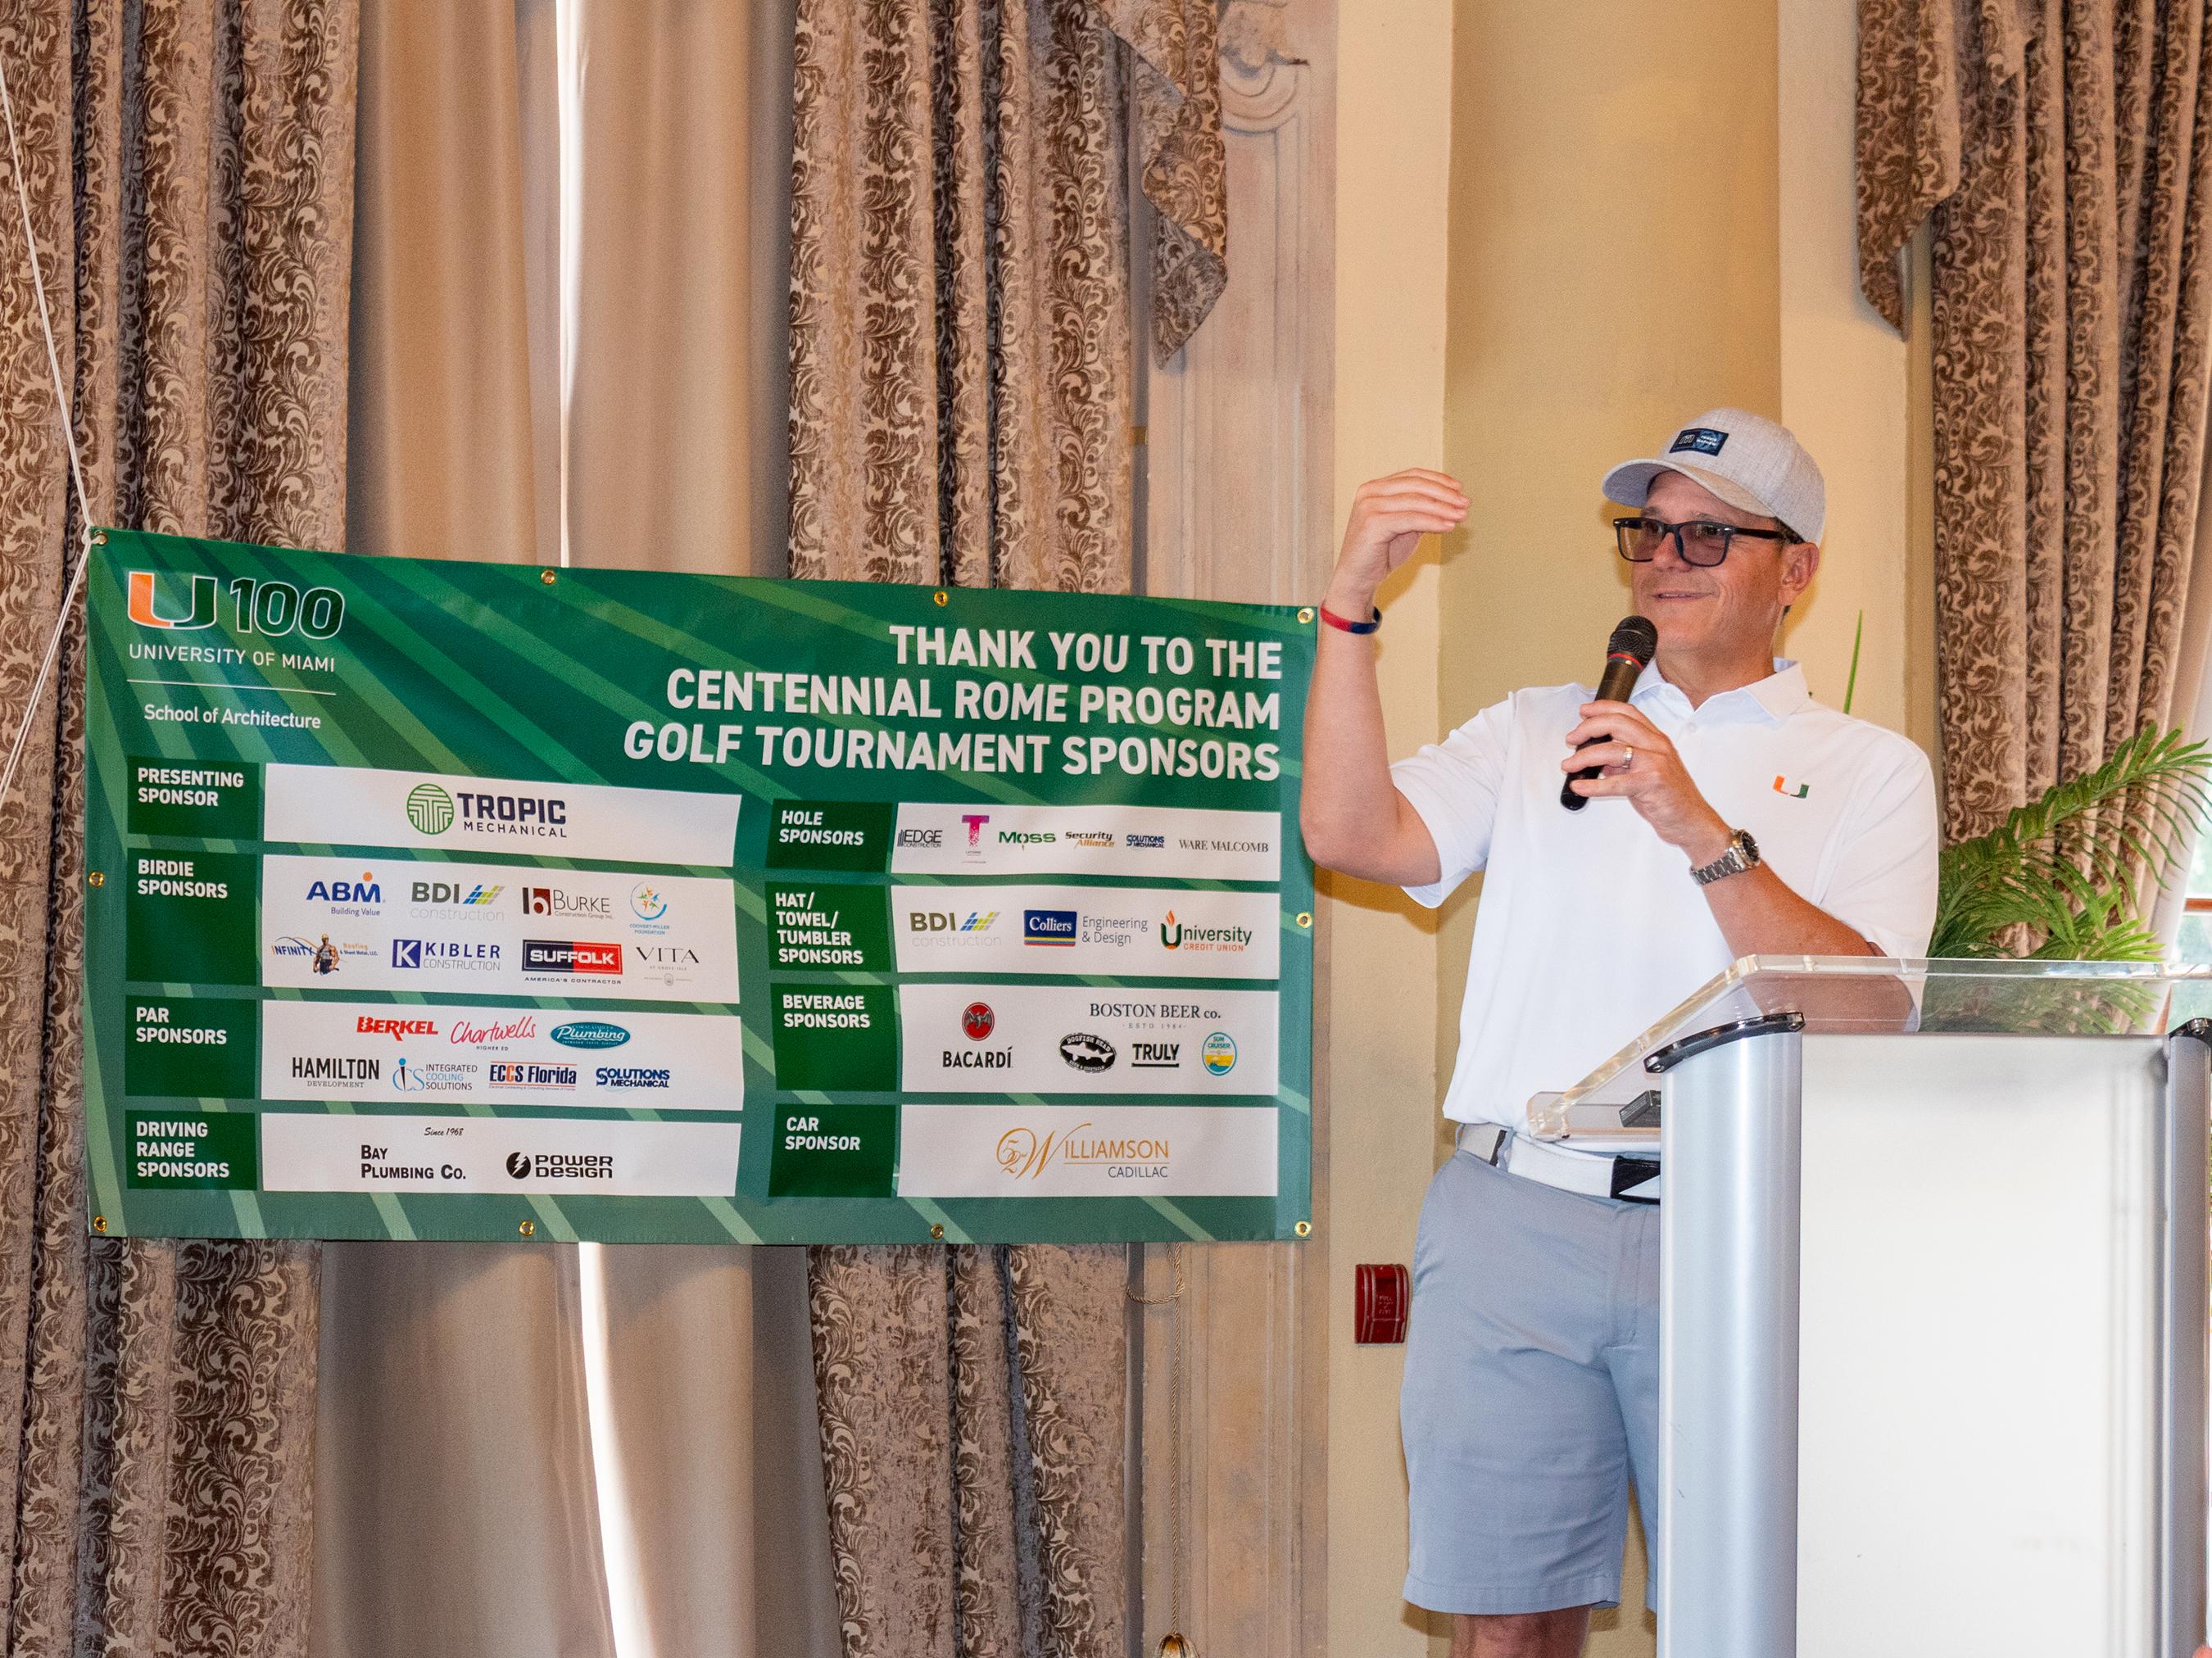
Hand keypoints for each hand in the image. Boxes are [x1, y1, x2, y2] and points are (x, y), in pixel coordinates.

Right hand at [1326, 470, 1466, 613]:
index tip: (1459, 489)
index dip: (1438, 480)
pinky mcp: (1373, 524)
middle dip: (1445, 494)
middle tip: (1465, 503)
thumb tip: (1452, 501)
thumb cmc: (1380, 553)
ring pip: (1416, 501)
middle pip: (1416, 485)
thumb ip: (1421, 511)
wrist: (1358, 579)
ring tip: (1462, 516)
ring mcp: (1369, 506)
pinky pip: (1411, 519)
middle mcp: (1370, 492)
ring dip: (1443, 508)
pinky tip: (1448, 527)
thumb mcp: (1404, 526)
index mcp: (1375, 487)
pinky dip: (1433, 522)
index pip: (1413, 475)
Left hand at [1560, 701, 1731, 861]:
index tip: (1583, 712)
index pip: (1628, 713)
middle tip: (1571, 738)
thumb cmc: (1670, 797)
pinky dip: (1593, 785)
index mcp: (1656, 739)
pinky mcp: (1652, 783)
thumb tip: (1597, 760)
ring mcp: (1656, 763)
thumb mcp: (1646, 772)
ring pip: (1612, 750)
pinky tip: (1580, 786)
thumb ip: (1623, 763)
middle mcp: (1657, 746)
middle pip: (1617, 724)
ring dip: (1584, 757)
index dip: (1603, 708)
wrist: (1692, 821)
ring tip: (1568, 765)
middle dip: (1588, 728)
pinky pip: (1615, 782)